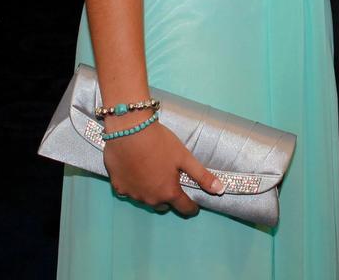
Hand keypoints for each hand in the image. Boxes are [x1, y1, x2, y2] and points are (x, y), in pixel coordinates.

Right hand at [104, 119, 224, 214]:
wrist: (129, 131)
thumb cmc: (160, 143)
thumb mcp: (184, 157)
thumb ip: (202, 175)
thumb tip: (220, 190)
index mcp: (169, 192)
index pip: (184, 208)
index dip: (191, 207)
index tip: (194, 205)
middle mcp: (151, 199)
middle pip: (164, 205)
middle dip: (170, 198)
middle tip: (171, 181)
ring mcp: (133, 195)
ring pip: (147, 199)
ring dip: (152, 192)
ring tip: (153, 174)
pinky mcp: (118, 188)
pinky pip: (130, 192)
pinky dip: (135, 186)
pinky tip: (135, 172)